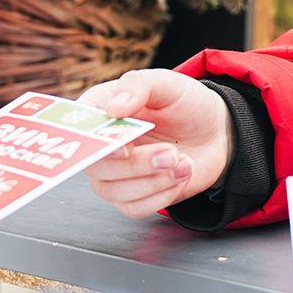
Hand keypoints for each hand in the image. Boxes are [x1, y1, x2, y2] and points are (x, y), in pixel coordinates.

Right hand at [81, 69, 230, 218]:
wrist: (214, 132)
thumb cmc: (185, 103)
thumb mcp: (167, 84)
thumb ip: (139, 86)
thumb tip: (114, 108)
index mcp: (100, 110)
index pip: (78, 128)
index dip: (96, 142)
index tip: (126, 146)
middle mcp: (100, 144)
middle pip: (95, 166)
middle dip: (136, 165)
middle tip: (171, 154)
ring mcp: (114, 173)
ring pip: (113, 191)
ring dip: (152, 181)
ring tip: (182, 162)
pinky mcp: (132, 196)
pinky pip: (134, 208)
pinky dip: (161, 196)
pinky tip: (181, 175)